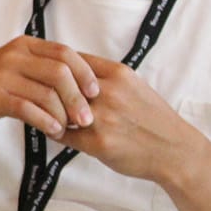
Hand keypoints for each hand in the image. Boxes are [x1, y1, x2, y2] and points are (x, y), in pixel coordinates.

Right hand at [0, 34, 99, 139]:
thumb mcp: (20, 69)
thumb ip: (46, 70)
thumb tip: (87, 83)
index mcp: (25, 45)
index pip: (64, 53)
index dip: (84, 73)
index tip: (96, 93)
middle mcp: (14, 55)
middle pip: (59, 72)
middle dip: (78, 97)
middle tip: (87, 119)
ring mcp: (0, 74)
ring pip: (45, 92)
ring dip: (62, 114)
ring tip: (69, 129)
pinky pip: (26, 108)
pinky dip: (45, 121)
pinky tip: (54, 131)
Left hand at [55, 54, 202, 184]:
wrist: (174, 150)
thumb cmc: (152, 117)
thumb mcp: (133, 85)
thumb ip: (104, 76)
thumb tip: (72, 68)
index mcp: (117, 74)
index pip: (71, 59)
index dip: (56, 67)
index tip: (46, 72)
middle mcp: (109, 92)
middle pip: (60, 82)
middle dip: (47, 88)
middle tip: (37, 91)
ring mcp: (102, 118)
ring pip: (57, 108)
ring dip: (48, 110)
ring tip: (43, 110)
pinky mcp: (98, 143)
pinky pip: (62, 133)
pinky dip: (54, 130)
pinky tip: (52, 129)